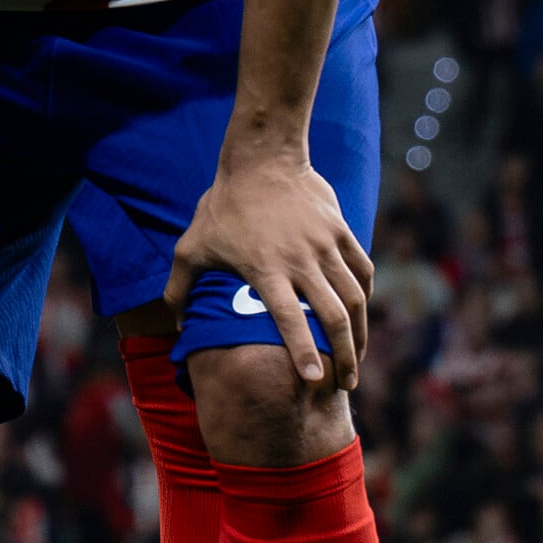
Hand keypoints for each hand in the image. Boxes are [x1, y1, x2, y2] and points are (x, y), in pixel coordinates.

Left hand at [165, 153, 371, 391]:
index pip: (288, 318)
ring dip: (360, 333)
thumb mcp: (191, 247)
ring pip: (355, 297)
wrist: (261, 159)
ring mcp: (325, 245)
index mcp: (265, 269)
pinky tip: (362, 317)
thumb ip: (180, 289)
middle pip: (333, 316)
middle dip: (343, 355)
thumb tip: (176, 327)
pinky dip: (365, 297)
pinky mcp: (341, 231)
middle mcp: (301, 260)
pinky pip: (362, 270)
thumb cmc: (222, 206)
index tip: (313, 379)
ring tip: (357, 359)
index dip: (302, 351)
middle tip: (345, 383)